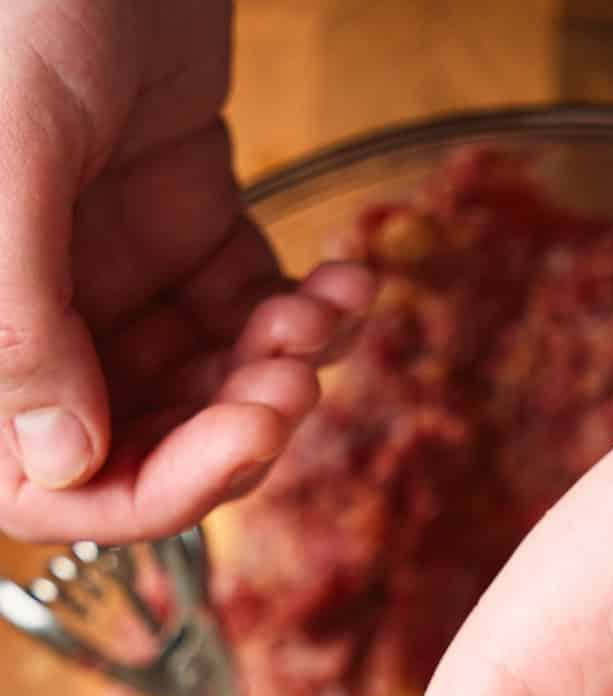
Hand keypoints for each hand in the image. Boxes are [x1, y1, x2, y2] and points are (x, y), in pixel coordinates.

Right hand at [0, 0, 373, 542]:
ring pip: (212, 386)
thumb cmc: (24, 0)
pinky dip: (310, 314)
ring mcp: (116, 276)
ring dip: (279, 371)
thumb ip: (21, 318)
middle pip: (147, 443)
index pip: (45, 481)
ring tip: (317, 319)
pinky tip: (342, 286)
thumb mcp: (9, 155)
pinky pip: (254, 312)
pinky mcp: (187, 229)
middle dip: (233, 430)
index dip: (145, 492)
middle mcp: (42, 312)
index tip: (237, 449)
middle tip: (293, 389)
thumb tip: (62, 465)